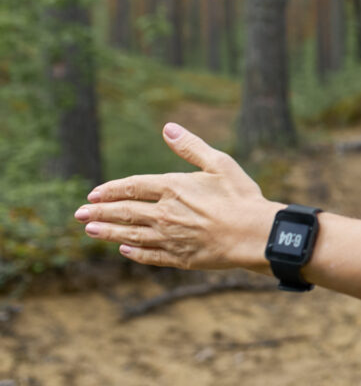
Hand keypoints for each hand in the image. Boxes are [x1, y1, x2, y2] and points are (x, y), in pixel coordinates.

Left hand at [74, 123, 281, 269]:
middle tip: (79, 214)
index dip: (110, 190)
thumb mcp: (219, 163)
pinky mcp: (179, 257)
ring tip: (90, 231)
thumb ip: (191, 147)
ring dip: (108, 233)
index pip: (132, 186)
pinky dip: (134, 253)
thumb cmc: (241, 196)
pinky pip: (149, 256)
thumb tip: (168, 128)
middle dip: (99, 213)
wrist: (255, 234)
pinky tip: (124, 250)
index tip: (93, 194)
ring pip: (130, 235)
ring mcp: (170, 237)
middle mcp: (165, 213)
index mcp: (173, 187)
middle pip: (124, 212)